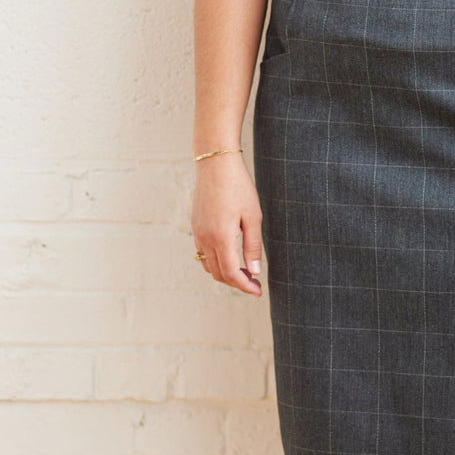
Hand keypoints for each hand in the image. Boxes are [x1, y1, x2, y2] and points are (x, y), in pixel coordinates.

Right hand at [191, 155, 263, 296]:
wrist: (215, 163)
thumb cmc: (238, 186)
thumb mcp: (253, 216)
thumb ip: (253, 246)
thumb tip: (255, 270)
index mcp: (221, 237)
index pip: (231, 274)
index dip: (245, 286)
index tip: (258, 291)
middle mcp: (205, 238)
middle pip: (218, 274)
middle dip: (237, 283)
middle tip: (255, 283)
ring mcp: (197, 233)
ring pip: (208, 266)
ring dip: (225, 274)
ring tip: (245, 272)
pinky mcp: (196, 226)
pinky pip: (202, 254)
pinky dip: (215, 262)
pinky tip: (230, 256)